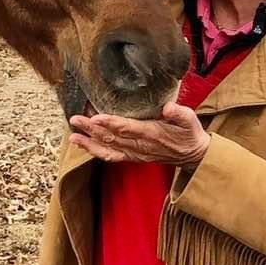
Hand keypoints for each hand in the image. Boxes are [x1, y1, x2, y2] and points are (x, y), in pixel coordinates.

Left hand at [69, 102, 210, 170]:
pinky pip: (112, 156)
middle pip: (112, 138)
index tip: (95, 118)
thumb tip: (168, 107)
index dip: (111, 123)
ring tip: (72, 136)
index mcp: (152, 134)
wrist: (193, 155)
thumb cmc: (189, 133)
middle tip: (75, 119)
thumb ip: (179, 114)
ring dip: (89, 143)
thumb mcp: (190, 120)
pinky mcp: (133, 157)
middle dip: (92, 130)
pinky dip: (96, 151)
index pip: (128, 128)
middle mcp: (140, 146)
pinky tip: (83, 145)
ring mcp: (135, 153)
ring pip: (108, 149)